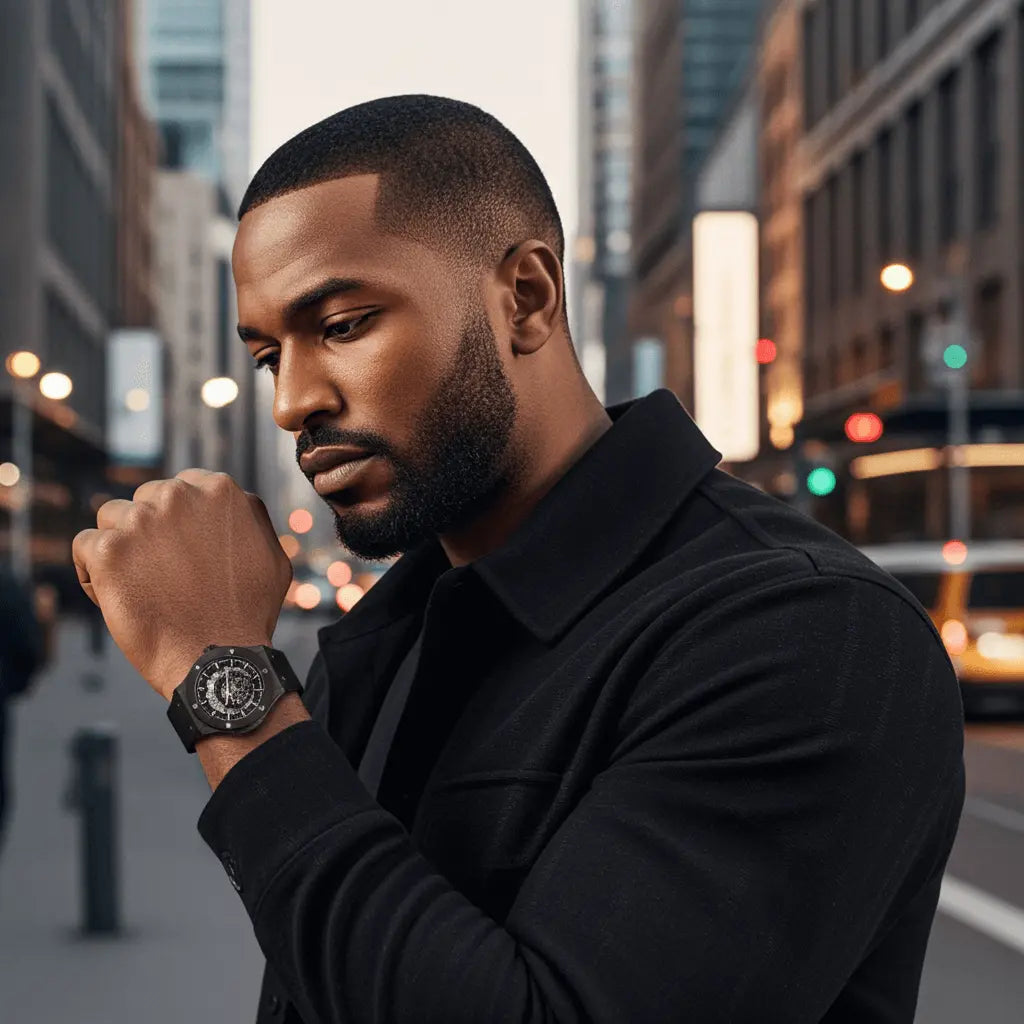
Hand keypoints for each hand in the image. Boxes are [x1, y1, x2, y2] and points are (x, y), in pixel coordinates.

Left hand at [72, 469, 292, 699]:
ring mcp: (141, 521)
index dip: (177, 521)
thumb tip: (234, 502)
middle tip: (165, 575)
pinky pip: (84, 547)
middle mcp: (179, 495)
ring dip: (121, 548)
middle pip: (144, 500)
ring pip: (111, 518)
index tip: (180, 549)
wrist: (217, 658)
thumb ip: (250, 518)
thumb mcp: (271, 555)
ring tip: (142, 586)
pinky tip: (117, 595)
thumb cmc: (249, 613)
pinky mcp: (109, 550)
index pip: (180, 487)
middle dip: (149, 532)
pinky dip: (93, 572)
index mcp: (219, 490)